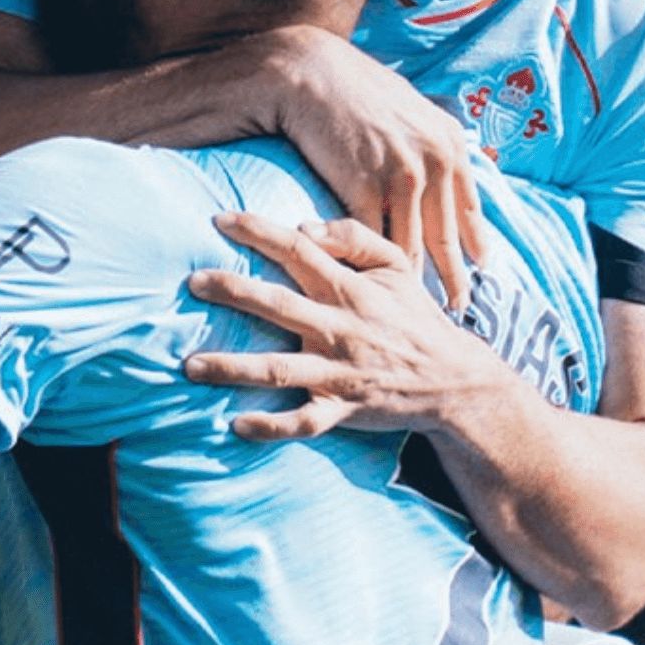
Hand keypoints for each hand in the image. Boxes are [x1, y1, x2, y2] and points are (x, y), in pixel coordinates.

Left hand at [184, 212, 500, 439]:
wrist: (454, 380)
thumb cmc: (414, 317)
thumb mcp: (397, 266)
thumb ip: (353, 237)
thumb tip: (303, 225)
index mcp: (349, 289)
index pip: (298, 250)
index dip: (258, 231)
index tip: (219, 219)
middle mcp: (339, 328)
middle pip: (278, 305)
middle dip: (234, 292)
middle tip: (192, 283)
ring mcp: (339, 372)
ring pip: (280, 369)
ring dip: (234, 368)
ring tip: (190, 365)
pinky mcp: (343, 409)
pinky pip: (304, 422)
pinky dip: (272, 426)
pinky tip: (236, 424)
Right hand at [252, 27, 490, 305]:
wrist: (312, 73)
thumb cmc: (356, 91)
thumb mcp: (412, 111)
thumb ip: (432, 143)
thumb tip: (445, 167)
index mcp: (450, 145)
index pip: (468, 209)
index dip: (473, 247)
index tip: (478, 274)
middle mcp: (435, 161)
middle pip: (445, 238)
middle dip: (453, 278)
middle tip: (457, 308)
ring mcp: (401, 176)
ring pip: (410, 245)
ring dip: (410, 281)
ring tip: (410, 307)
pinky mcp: (365, 187)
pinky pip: (372, 237)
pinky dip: (368, 264)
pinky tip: (368, 285)